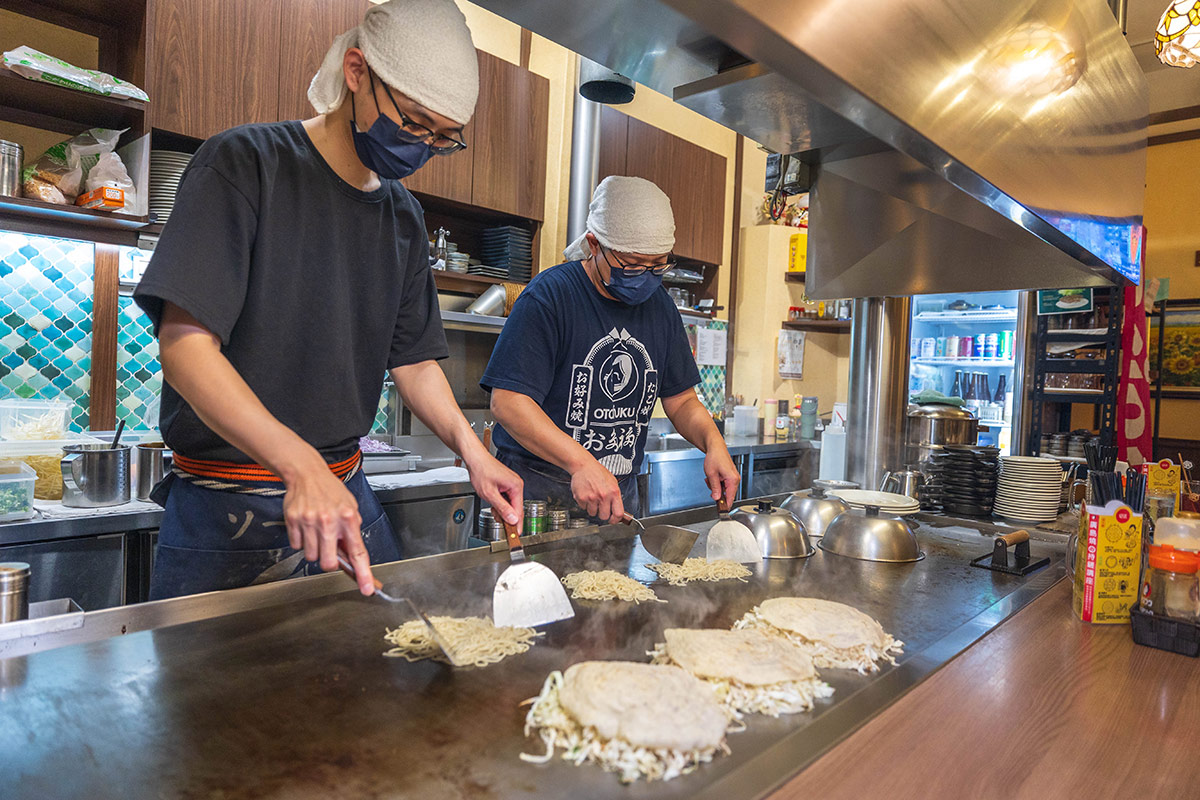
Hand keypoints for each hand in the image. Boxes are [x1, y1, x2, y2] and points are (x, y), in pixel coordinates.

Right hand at [283, 464, 372, 594]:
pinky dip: (301, 541)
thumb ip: (352, 532)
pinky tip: (306, 527)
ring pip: (311, 556)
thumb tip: (354, 557)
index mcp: (349, 518)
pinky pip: (296, 546)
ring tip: (317, 531)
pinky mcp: (293, 521)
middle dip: (329, 562)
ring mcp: (309, 522)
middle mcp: (329, 521)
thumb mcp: (351, 507)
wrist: (307, 474)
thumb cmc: (331, 491)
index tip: (367, 588)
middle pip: (328, 563)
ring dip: (315, 549)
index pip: (358, 552)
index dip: (363, 573)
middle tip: (329, 549)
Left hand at [466, 449, 523, 526]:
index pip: (519, 510)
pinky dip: (500, 503)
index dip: (516, 524)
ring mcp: (513, 484)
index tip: (516, 535)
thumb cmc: (481, 471)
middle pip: (515, 508)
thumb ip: (502, 508)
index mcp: (516, 486)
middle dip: (506, 515)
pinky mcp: (508, 484)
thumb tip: (513, 519)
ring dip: (501, 509)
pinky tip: (493, 501)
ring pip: (510, 504)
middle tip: (497, 518)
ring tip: (491, 505)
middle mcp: (517, 485)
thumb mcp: (489, 493)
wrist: (475, 458)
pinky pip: (507, 498)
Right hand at [571, 458, 623, 522]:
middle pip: (604, 516)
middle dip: (602, 513)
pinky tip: (586, 494)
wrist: (584, 466)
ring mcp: (592, 498)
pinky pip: (583, 508)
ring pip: (592, 513)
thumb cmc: (598, 472)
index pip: (618, 513)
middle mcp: (603, 496)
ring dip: (592, 508)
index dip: (615, 520)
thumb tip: (618, 510)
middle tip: (601, 507)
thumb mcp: (613, 482)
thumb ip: (615, 496)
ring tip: (592, 497)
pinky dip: (584, 503)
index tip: (613, 520)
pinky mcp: (581, 498)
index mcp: (614, 492)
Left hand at [704, 444, 739, 508]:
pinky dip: (718, 483)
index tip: (721, 512)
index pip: (730, 498)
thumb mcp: (711, 474)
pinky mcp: (731, 476)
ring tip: (711, 478)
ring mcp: (734, 478)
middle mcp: (735, 479)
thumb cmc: (715, 457)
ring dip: (716, 487)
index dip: (725, 506)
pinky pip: (725, 485)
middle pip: (727, 495)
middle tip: (710, 484)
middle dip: (717, 492)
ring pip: (725, 490)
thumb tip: (716, 498)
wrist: (716, 447)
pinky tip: (713, 477)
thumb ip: (714, 488)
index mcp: (732, 479)